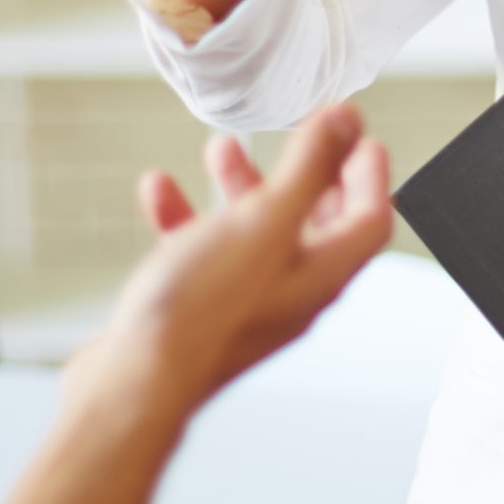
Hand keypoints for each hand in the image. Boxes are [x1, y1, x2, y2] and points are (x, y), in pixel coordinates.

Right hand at [69, 104, 391, 425]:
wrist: (132, 382)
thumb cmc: (200, 311)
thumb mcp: (262, 221)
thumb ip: (308, 168)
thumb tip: (348, 122)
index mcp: (319, 275)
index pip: (369, 221)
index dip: (370, 175)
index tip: (359, 137)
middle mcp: (289, 294)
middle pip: (315, 225)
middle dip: (302, 173)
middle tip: (297, 138)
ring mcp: (243, 305)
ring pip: (254, 234)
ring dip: (241, 186)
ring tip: (219, 148)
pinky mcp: (198, 310)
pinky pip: (201, 253)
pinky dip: (186, 217)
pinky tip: (160, 192)